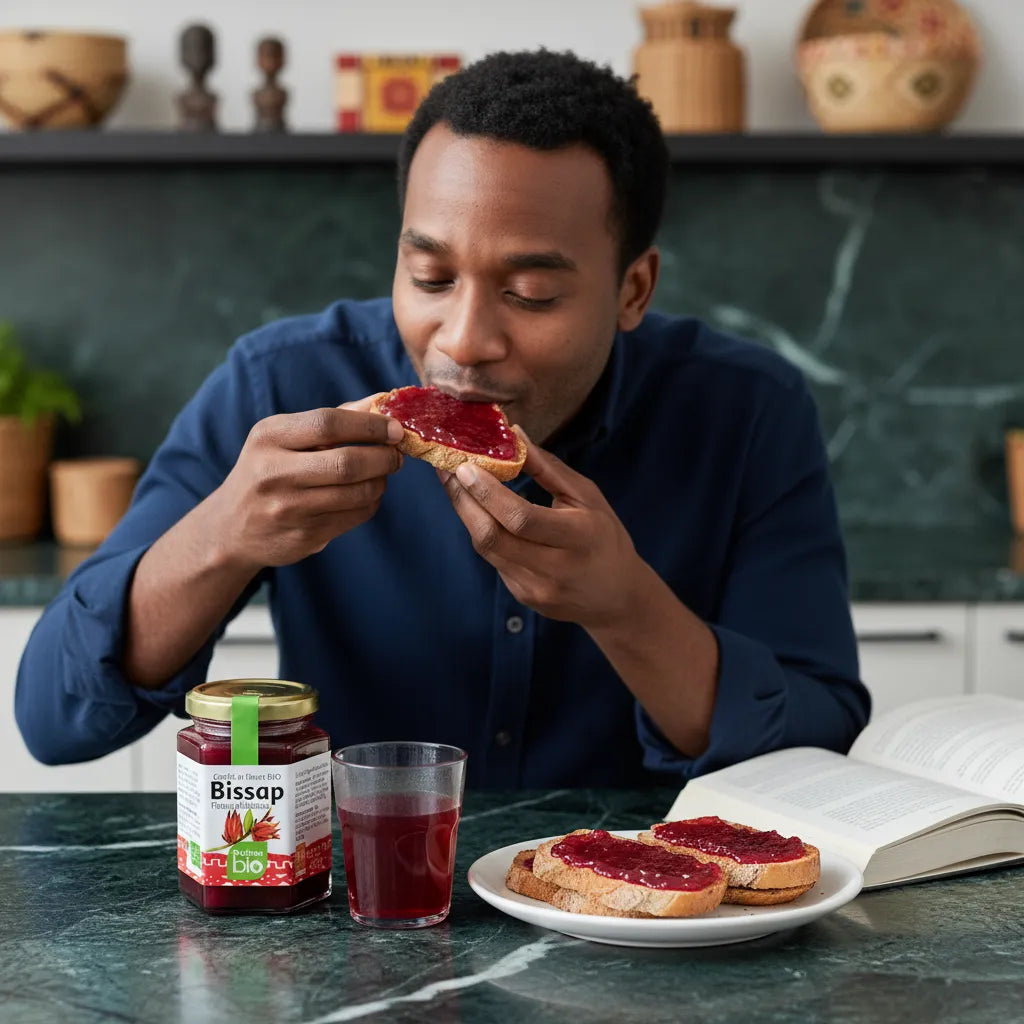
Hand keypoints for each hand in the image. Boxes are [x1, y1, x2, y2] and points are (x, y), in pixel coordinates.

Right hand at [211, 395, 403, 570]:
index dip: (370, 425)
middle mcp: (273, 473)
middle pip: (347, 463)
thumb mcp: (286, 437)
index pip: (328, 423)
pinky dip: (370, 503)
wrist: (232, 527)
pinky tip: (366, 495)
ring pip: (357, 493)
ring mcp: (287, 509)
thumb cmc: (269, 469)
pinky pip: (354, 517)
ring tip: (382, 474)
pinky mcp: (303, 537)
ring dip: (381, 482)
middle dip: (383, 457)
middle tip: (396, 455)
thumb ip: (334, 418)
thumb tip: (382, 400)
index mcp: (268, 437)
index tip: (395, 428)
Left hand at [440, 433, 643, 629]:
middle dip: (463, 500)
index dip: (488, 493)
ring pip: (486, 548)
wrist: (616, 597)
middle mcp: (555, 568)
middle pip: (493, 536)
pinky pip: (493, 559)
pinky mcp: (522, 596)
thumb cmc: (604, 536)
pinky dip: (481, 530)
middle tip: (447, 469)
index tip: (465, 467)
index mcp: (579, 536)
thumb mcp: (587, 496)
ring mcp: (535, 588)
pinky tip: (477, 510)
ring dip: (465, 513)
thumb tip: (513, 434)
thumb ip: (548, 468)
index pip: (522, 518)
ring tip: (454, 484)